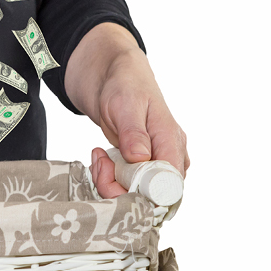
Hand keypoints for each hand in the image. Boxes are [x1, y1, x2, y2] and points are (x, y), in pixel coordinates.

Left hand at [64, 22, 189, 197]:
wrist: (113, 74)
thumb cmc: (124, 83)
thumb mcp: (124, 104)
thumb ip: (134, 133)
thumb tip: (141, 158)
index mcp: (171, 141)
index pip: (168, 185)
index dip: (141, 192)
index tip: (114, 174)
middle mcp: (168, 156)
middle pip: (152, 196)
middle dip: (120, 188)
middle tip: (100, 163)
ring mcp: (154, 162)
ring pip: (137, 193)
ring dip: (111, 183)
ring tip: (99, 157)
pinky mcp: (140, 165)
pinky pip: (126, 185)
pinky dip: (109, 178)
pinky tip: (101, 158)